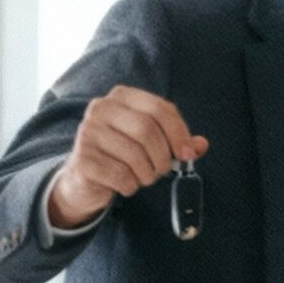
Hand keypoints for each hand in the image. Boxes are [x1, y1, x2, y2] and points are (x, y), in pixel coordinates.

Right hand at [50, 85, 206, 228]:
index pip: (159, 108)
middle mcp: (101, 108)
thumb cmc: (124, 155)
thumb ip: (177, 141)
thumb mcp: (152, 143)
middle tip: (163, 170)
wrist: (85, 178)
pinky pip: (120, 175)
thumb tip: (201, 145)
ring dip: (148, 174)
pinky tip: (125, 185)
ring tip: (144, 177)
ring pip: (134, 155)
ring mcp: (87, 132)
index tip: (188, 154)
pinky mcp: (82, 159)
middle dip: (163, 156)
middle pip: (147, 130)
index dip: (179, 132)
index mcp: (121, 97)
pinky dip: (131, 186)